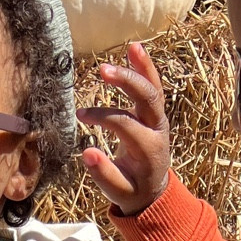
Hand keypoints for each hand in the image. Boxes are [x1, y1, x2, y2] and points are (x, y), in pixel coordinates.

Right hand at [78, 42, 171, 215]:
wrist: (153, 191)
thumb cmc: (132, 191)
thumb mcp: (118, 193)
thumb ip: (104, 175)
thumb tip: (87, 153)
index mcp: (149, 151)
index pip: (125, 125)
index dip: (103, 117)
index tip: (81, 115)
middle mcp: (158, 131)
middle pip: (148, 100)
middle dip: (127, 83)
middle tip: (103, 70)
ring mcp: (159, 120)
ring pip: (154, 90)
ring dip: (141, 69)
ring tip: (131, 47)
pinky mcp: (155, 114)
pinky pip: (153, 88)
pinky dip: (146, 68)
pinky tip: (135, 49)